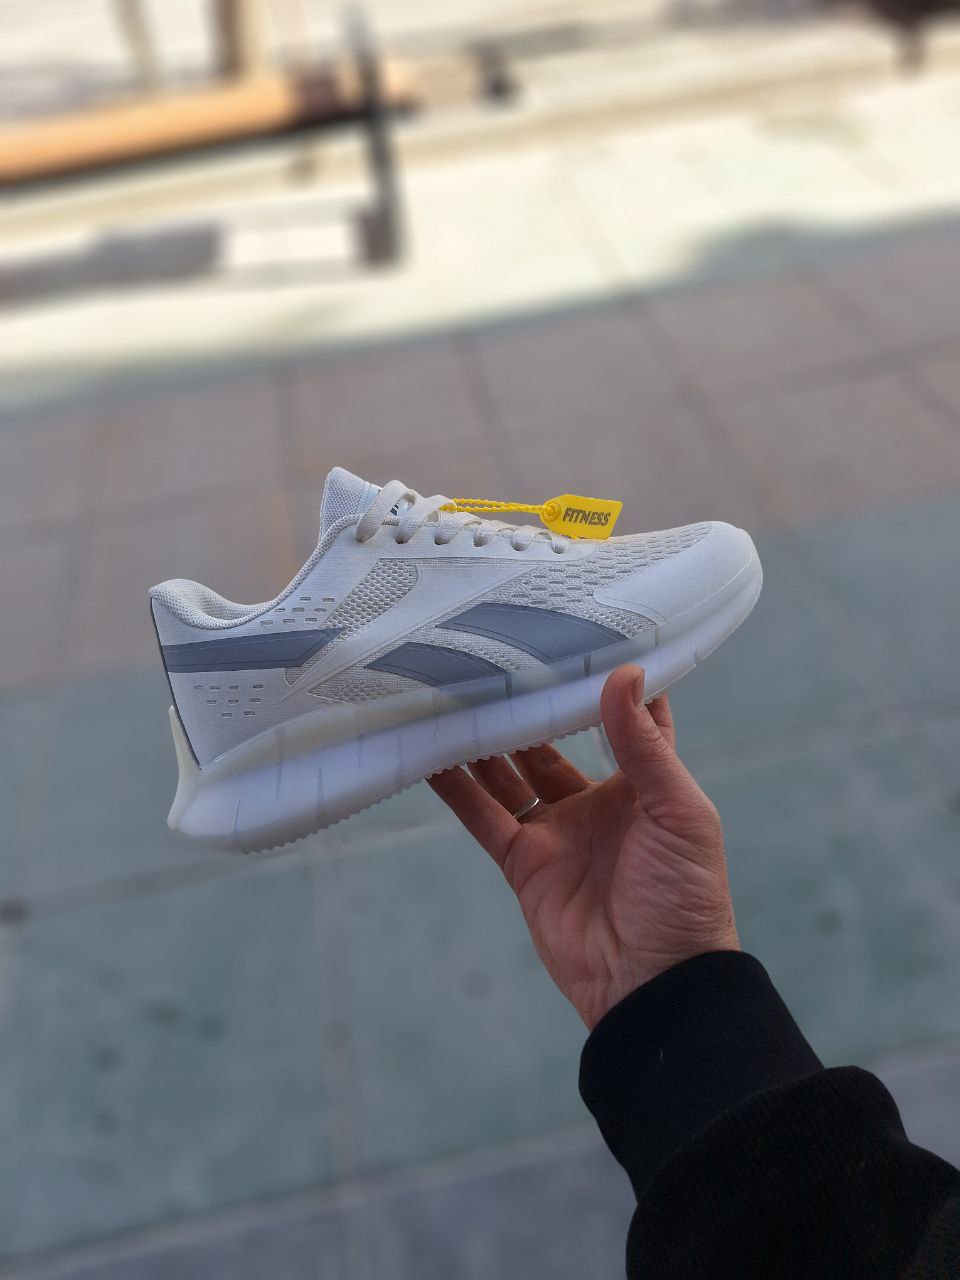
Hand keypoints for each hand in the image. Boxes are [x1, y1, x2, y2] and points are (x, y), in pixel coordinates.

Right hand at [429, 665, 739, 1029]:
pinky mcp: (524, 864)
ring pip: (510, 773)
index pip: (627, 720)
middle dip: (528, 706)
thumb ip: (643, 747)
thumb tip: (624, 675)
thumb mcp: (678, 811)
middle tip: (494, 660)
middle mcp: (597, 802)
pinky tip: (432, 754)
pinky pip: (485, 817)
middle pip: (553, 742)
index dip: (609, 681)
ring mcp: (557, 832)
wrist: (653, 985)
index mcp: (645, 785)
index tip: (583, 632)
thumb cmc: (686, 897)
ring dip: (485, 739)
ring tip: (454, 694)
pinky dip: (457, 788)